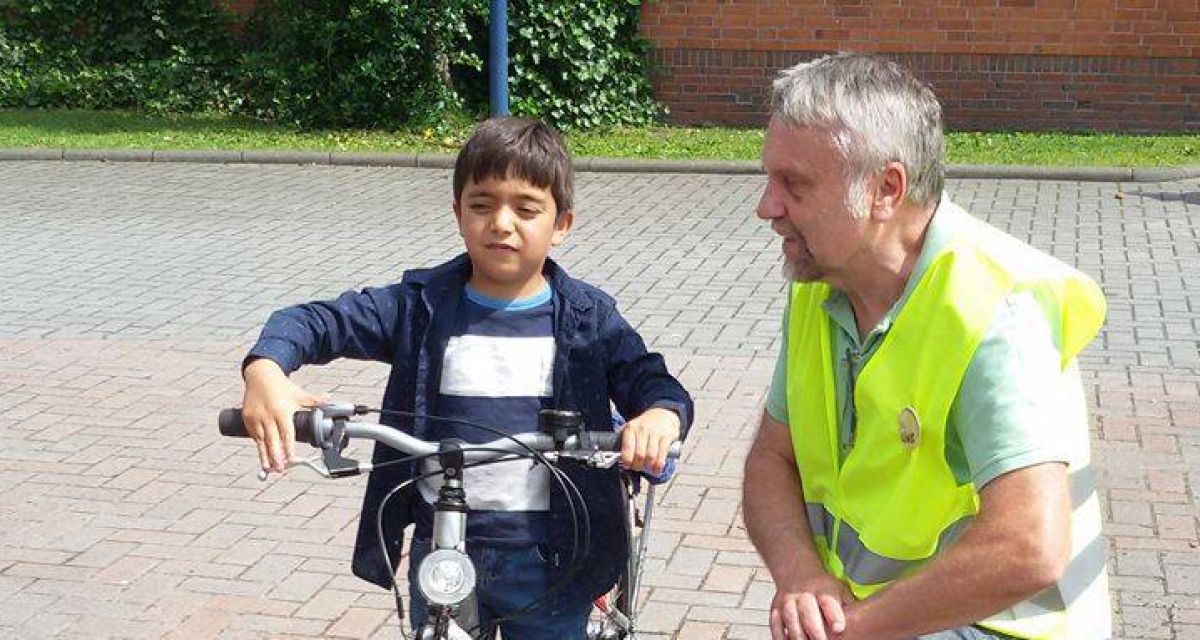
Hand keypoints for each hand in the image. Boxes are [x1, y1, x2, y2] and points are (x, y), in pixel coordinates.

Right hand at [241, 358, 323, 472]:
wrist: (260, 375)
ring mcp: (255, 418)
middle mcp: (268, 416)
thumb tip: (331, 400)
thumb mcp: (299, 394)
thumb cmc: (282, 386)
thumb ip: (314, 401)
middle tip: (280, 469)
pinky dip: (258, 446)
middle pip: (272, 440)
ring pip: (260, 441)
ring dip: (265, 455)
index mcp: (282, 411)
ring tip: (270, 468)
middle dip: (276, 456)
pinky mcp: (247, 418)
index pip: (287, 433)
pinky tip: (262, 456)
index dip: (288, 447)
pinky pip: (253, 435)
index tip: (291, 459)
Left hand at [619, 407, 679, 474]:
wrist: (662, 414)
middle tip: (637, 468)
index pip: (627, 448)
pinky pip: (662, 454)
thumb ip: (624, 440)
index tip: (627, 466)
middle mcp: (642, 430)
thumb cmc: (644, 425)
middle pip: (639, 455)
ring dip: (649, 466)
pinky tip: (657, 469)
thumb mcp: (631, 427)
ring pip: (651, 456)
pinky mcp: (666, 437)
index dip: (627, 461)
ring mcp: (655, 433)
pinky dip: (659, 465)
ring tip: (648, 468)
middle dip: (637, 465)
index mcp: (631, 428)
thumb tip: (615, 456)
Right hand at [769, 573, 853, 639]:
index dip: (834, 615)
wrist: (796, 573)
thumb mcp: (839, 590)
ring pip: (791, 620)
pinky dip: (780, 636)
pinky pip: (775, 624)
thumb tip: (864, 621)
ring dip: (797, 636)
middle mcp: (803, 595)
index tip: (839, 628)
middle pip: (808, 612)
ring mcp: (787, 601)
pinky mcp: (775, 609)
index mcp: (823, 590)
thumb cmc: (823, 588)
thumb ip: (848, 605)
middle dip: (815, 631)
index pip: (828, 601)